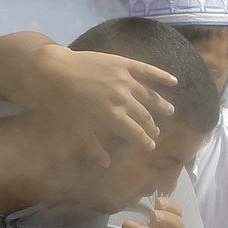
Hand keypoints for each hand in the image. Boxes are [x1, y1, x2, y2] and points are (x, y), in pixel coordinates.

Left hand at [26, 45, 176, 166]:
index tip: (150, 147)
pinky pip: (146, 70)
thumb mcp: (76, 129)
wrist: (54, 72)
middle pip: (144, 116)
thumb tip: (106, 163)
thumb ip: (93, 146)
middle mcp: (124, 100)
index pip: (136, 133)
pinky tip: (173, 81)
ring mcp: (125, 80)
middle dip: (151, 126)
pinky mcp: (123, 64)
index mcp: (113, 117)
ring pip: (148, 95)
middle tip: (156, 131)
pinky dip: (161, 76)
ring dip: (160, 104)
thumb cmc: (62, 104)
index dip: (145, 141)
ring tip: (170, 111)